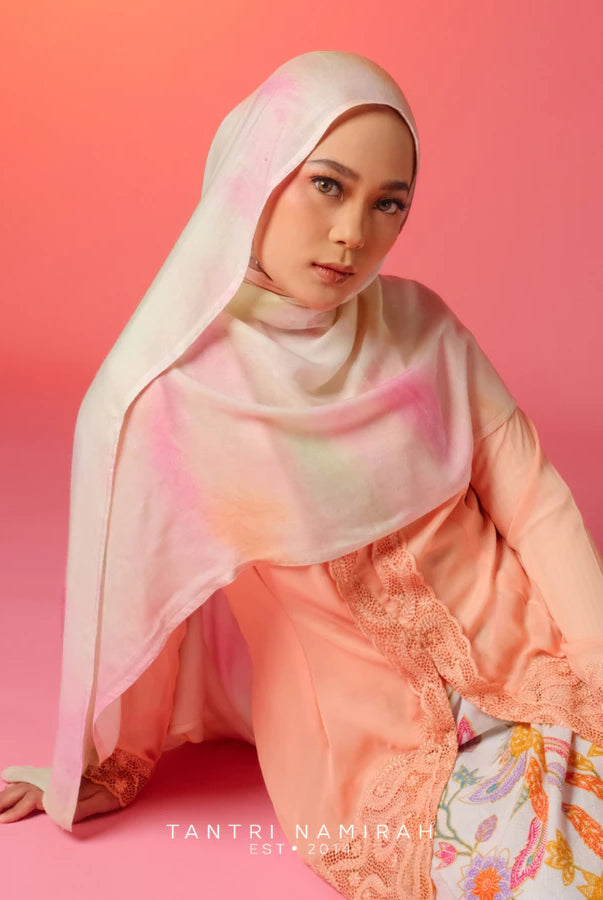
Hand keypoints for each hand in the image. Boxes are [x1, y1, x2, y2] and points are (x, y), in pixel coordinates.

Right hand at [0, 775, 121, 823]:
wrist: (135, 762)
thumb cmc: (122, 783)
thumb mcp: (105, 799)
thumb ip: (82, 808)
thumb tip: (55, 813)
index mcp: (67, 786)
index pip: (34, 797)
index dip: (17, 808)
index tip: (3, 819)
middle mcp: (62, 778)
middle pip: (27, 788)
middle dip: (8, 799)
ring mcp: (64, 775)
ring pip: (31, 781)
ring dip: (13, 791)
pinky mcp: (69, 774)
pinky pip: (39, 776)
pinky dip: (23, 779)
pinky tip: (14, 780)